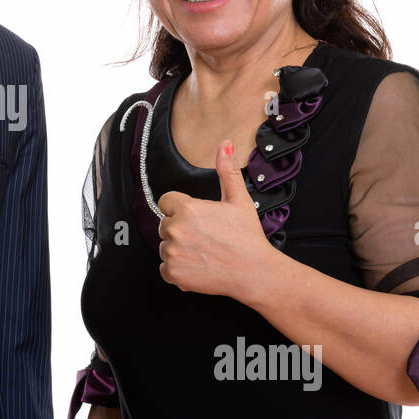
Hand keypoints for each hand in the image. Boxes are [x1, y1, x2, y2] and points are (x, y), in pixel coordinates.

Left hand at [156, 139, 274, 300]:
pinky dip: (177, 269)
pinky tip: (198, 266)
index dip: (180, 209)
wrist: (255, 272)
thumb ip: (227, 171)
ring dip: (178, 250)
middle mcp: (176, 229)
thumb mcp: (238, 200)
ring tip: (203, 252)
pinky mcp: (173, 273)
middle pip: (164, 224)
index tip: (197, 219)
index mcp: (187, 208)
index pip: (166, 202)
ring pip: (164, 246)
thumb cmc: (247, 237)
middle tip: (205, 238)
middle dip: (180, 229)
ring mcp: (172, 252)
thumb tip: (225, 144)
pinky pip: (164, 268)